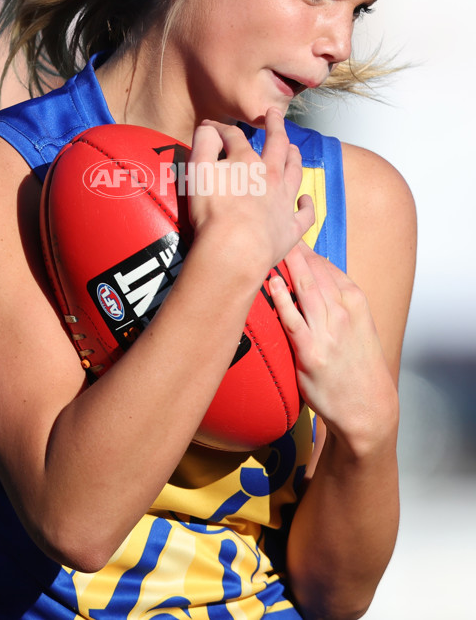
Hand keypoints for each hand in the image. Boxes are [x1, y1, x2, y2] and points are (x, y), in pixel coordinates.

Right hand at [188, 108, 314, 276]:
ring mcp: (284, 202)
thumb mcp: (198, 171)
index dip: (220, 129)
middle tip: (274, 114)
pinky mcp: (291, 228)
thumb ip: (202, 144)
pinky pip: (305, 214)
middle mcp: (271, 176)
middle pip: (277, 144)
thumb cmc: (213, 212)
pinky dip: (307, 205)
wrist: (235, 249)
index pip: (233, 136)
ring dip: (294, 157)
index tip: (211, 127)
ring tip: (293, 148)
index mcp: (247, 161)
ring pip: (295, 172)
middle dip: (275, 126)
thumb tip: (208, 128)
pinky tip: (304, 199)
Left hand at [269, 241, 397, 452]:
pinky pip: (293, 320)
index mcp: (355, 302)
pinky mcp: (311, 352)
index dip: (305, 250)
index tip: (287, 235)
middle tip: (272, 229)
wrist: (368, 407)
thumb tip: (315, 274)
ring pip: (305, 288)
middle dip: (293, 249)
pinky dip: (282, 299)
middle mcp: (343, 312)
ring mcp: (328, 332)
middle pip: (314, 271)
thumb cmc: (358, 364)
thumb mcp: (359, 325)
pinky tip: (272, 284)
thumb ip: (339, 300)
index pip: (327, 266)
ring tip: (268, 246)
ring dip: (287, 266)